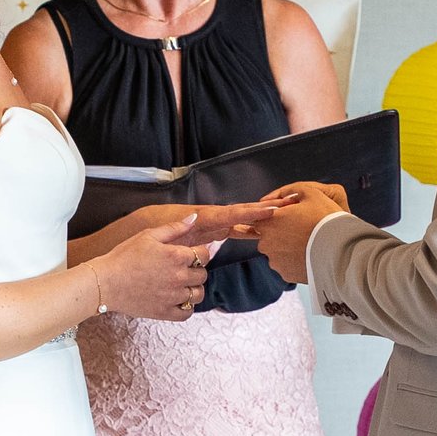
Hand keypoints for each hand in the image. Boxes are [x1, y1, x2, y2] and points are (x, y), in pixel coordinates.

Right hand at [99, 216, 211, 321]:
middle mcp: (178, 277)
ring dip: (193, 289)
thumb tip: (193, 219)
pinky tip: (177, 300)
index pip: (204, 254)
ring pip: (198, 294)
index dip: (200, 253)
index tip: (192, 254)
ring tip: (181, 285)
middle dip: (196, 270)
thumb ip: (173, 228)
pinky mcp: (165, 312)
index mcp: (176, 256)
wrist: (105, 282)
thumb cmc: (123, 257)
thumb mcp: (147, 235)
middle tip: (182, 269)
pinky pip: (187, 313)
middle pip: (202, 275)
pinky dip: (186, 307)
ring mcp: (173, 297)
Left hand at [146, 202, 278, 250]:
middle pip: (245, 211)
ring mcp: (216, 223)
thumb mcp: (165, 227)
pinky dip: (250, 229)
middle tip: (290, 203)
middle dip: (266, 208)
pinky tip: (263, 232)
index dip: (253, 212)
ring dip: (263, 217)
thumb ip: (179, 223)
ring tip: (285, 215)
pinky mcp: (215, 230)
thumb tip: (196, 217)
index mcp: (205, 217)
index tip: (272, 209)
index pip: (234, 213)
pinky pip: (237, 228)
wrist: (146, 227)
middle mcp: (214, 217)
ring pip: (244, 218)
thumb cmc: (155, 227)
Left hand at [235, 183, 348, 283]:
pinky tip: (308, 255)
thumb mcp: (312, 194)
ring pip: (278, 251)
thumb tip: (288, 196)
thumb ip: (294, 191)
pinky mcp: (285, 273)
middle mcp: (266, 242)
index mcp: (269, 221)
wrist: (339, 249)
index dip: (279, 217)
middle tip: (303, 231)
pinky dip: (295, 261)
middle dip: (282, 233)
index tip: (292, 218)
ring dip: (288, 248)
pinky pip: (287, 265)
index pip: (263, 217)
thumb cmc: (325, 219)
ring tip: (307, 244)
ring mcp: (274, 259)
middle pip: (270, 236)